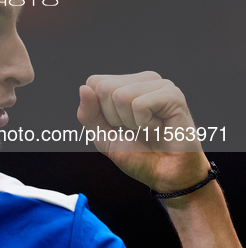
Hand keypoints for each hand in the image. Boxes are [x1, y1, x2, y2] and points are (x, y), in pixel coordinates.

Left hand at [77, 71, 209, 192]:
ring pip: (120, 95)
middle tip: (136, 129)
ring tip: (148, 129)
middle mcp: (143, 79)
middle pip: (103, 88)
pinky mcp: (173, 95)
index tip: (119, 125)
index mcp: (126, 83)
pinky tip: (159, 128)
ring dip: (130, 122)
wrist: (167, 177)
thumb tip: (83, 88)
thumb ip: (88, 114)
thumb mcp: (103, 136)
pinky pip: (139, 104)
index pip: (93, 82)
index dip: (99, 111)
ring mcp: (160, 84)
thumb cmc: (138, 155)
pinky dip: (144, 123)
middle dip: (114, 117)